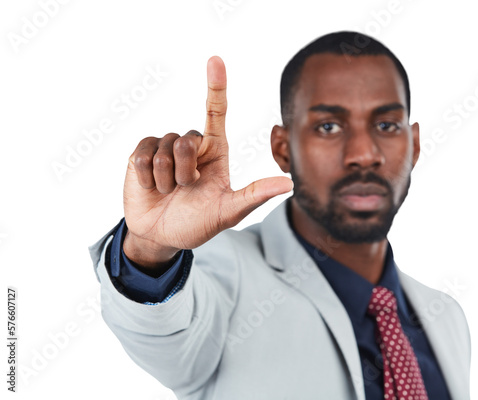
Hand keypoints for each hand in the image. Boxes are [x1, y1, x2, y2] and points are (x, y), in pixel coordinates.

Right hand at [122, 56, 292, 268]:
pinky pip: (143, 156)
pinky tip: (151, 188)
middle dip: (185, 172)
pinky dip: (147, 178)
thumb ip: (255, 196)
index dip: (216, 86)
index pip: (215, 112)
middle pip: (187, 139)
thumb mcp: (229, 212)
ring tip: (169, 191)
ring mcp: (164, 149)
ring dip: (166, 179)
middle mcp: (190, 146)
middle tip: (185, 189)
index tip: (215, 60)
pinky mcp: (140, 155)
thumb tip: (289, 184)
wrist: (162, 236)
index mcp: (214, 151)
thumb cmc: (198, 223)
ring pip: (164, 149)